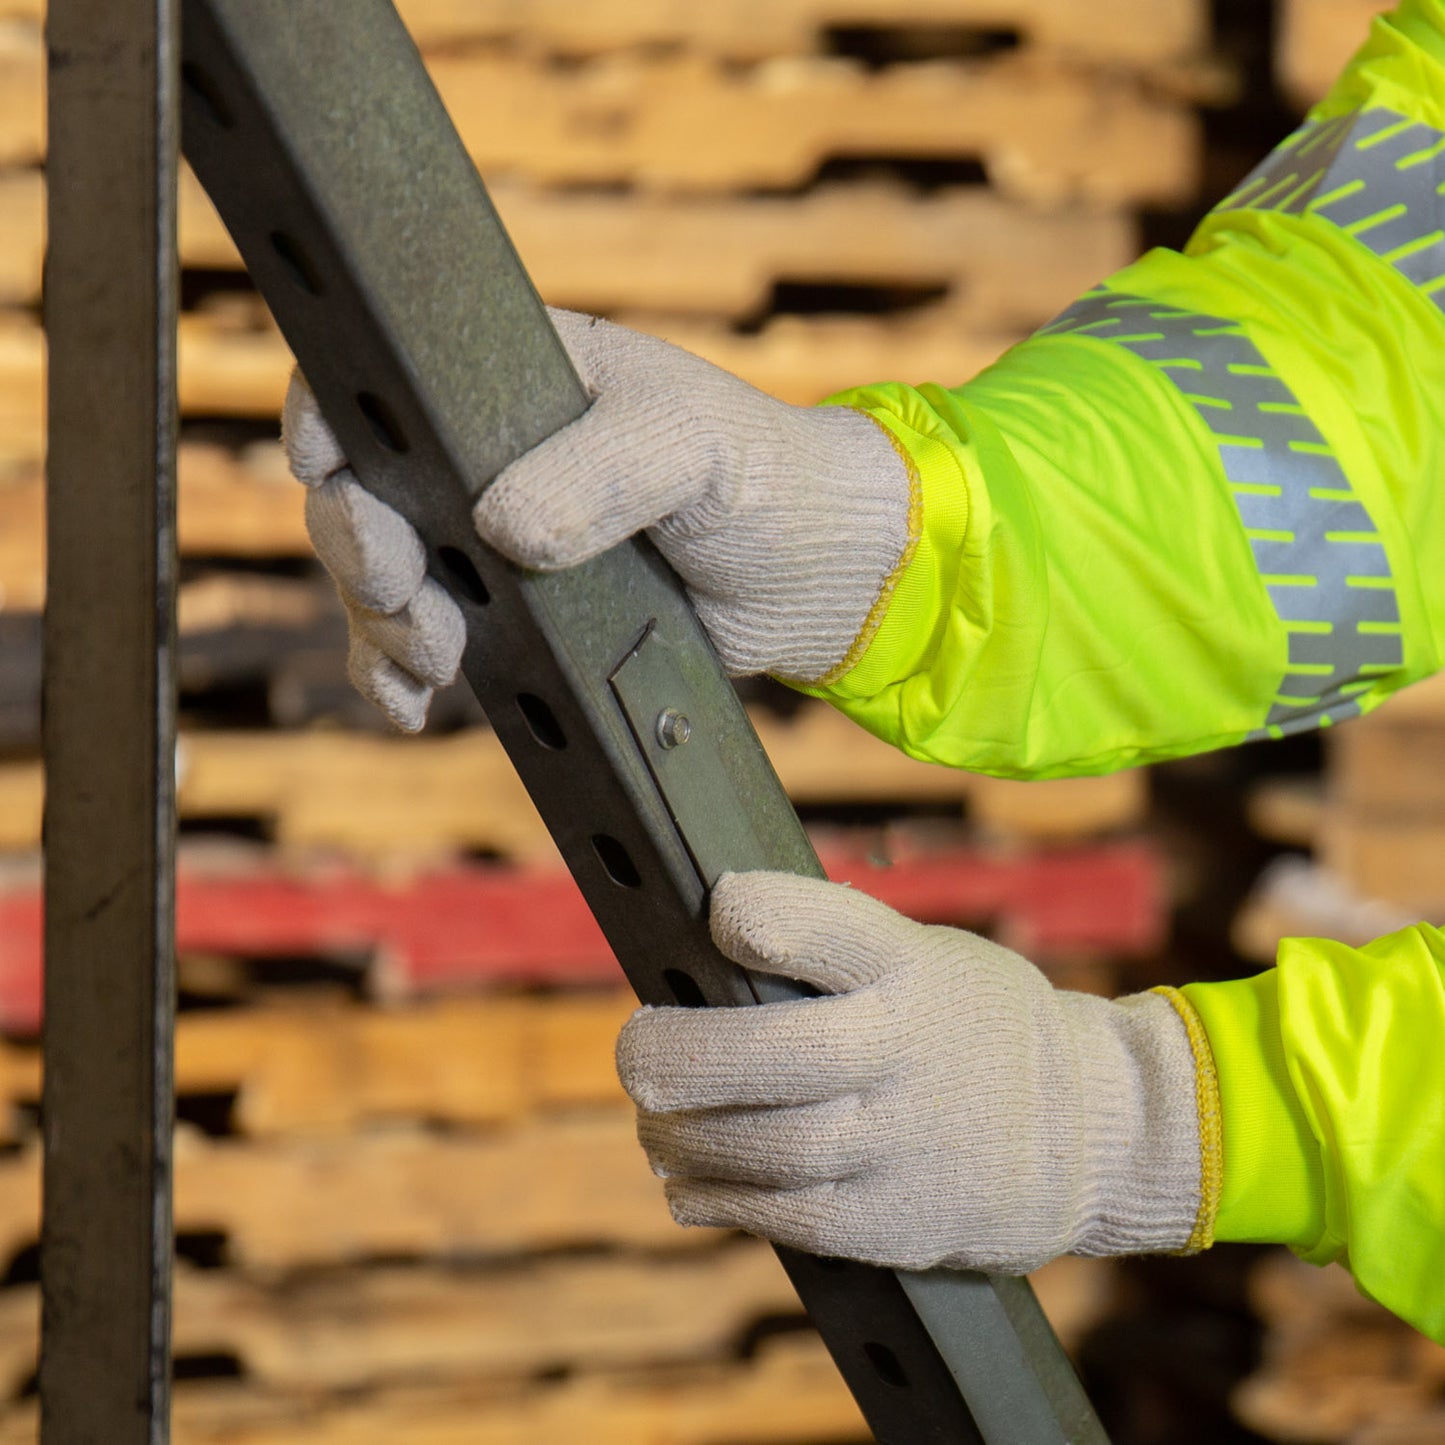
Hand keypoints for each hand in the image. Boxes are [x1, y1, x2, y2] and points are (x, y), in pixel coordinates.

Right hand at [282, 309, 911, 729]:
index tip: (327, 470)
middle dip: (359, 545)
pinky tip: (413, 705)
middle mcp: (487, 460)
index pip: (385, 384)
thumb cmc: (760, 479)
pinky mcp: (514, 620)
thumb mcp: (687, 446)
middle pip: (363, 492)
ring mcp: (493, 545)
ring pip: (385, 578)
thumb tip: (500, 529)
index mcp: (513, 383)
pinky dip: (399, 676)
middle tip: (403, 588)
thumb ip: (600, 473)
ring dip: (381, 619)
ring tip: (435, 655)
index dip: (332, 420)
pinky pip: (424, 645)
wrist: (812, 575)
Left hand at [617, 871, 1204, 1273]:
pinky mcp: (897, 1222)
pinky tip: (685, 1181)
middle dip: (679, 1052)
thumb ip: (831, 954)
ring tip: (654, 1121)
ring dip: (682, 1135)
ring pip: (765, 1146)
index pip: (831, 930)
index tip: (714, 913)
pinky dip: (717, 1199)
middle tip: (636, 1050)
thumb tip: (697, 949)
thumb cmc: (970, 1023)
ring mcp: (904, 1143)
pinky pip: (786, 1217)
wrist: (1089, 1127)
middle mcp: (906, 1051)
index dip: (761, 917)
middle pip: (773, 1053)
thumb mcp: (926, 957)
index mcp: (911, 967)